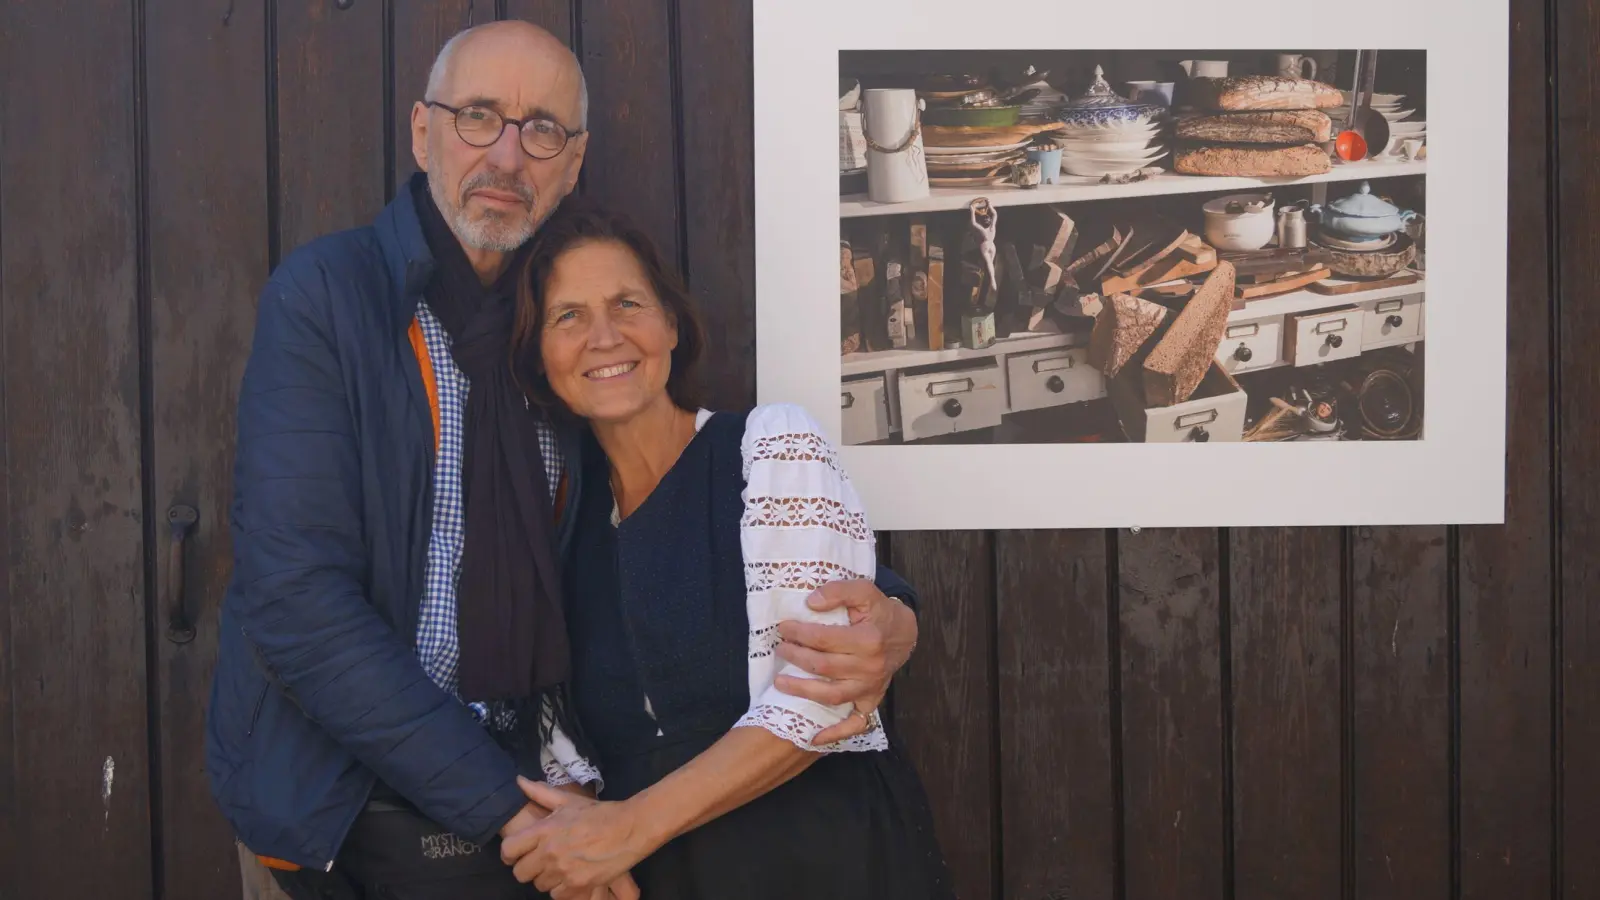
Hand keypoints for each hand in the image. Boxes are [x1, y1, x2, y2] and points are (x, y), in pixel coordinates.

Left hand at [501, 778, 645, 899]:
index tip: (516, 855)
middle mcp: (549, 852)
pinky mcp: (578, 885)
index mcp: (544, 830)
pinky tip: (572, 877)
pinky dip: (563, 889)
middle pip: (520, 874)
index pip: (509, 849)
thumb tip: (518, 780)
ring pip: (539, 886)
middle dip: (528, 868)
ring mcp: (563, 870)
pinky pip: (557, 896)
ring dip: (547, 878)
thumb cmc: (599, 813)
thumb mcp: (569, 800)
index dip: (509, 854)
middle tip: (540, 863)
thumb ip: (540, 793)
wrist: (629, 828)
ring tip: (560, 868)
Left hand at [773, 579, 917, 744]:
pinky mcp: (871, 700)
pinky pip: (855, 723)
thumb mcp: (864, 590)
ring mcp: (870, 687)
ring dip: (802, 691)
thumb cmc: (879, 611)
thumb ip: (838, 591)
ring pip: (831, 696)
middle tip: (780, 649)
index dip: (799, 633)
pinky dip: (835, 733)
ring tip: (780, 682)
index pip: (824, 639)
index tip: (783, 627)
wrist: (904, 633)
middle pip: (823, 667)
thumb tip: (811, 602)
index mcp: (868, 640)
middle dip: (796, 657)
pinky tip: (814, 738)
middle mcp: (869, 667)